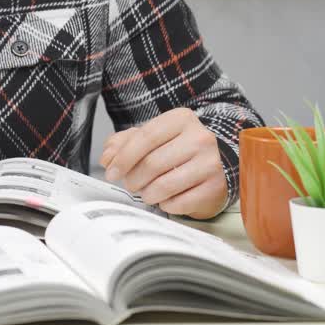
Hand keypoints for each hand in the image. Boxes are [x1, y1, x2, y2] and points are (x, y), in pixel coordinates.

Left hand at [99, 108, 227, 218]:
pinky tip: (166, 199)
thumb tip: (107, 158)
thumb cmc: (178, 150)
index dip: (123, 157)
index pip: (145, 137)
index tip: (111, 172)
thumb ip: (124, 143)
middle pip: (152, 163)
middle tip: (129, 184)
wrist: (217, 164)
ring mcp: (211, 163)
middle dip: (133, 179)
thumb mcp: (151, 138)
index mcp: (181, 119)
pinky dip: (166, 204)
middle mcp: (200, 138)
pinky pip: (180, 203)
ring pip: (164, 185)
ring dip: (147, 194)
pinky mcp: (216, 188)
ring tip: (146, 192)